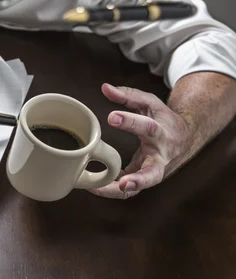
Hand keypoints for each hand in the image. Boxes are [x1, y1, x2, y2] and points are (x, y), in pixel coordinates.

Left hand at [88, 83, 191, 198]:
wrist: (184, 138)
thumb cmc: (163, 120)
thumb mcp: (150, 103)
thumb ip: (128, 95)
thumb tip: (105, 88)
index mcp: (161, 133)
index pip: (147, 127)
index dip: (130, 122)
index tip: (112, 117)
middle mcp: (160, 156)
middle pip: (154, 172)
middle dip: (140, 179)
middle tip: (124, 183)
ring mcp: (154, 170)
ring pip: (140, 187)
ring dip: (122, 190)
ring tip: (97, 189)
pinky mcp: (145, 178)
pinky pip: (131, 189)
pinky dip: (114, 190)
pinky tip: (94, 187)